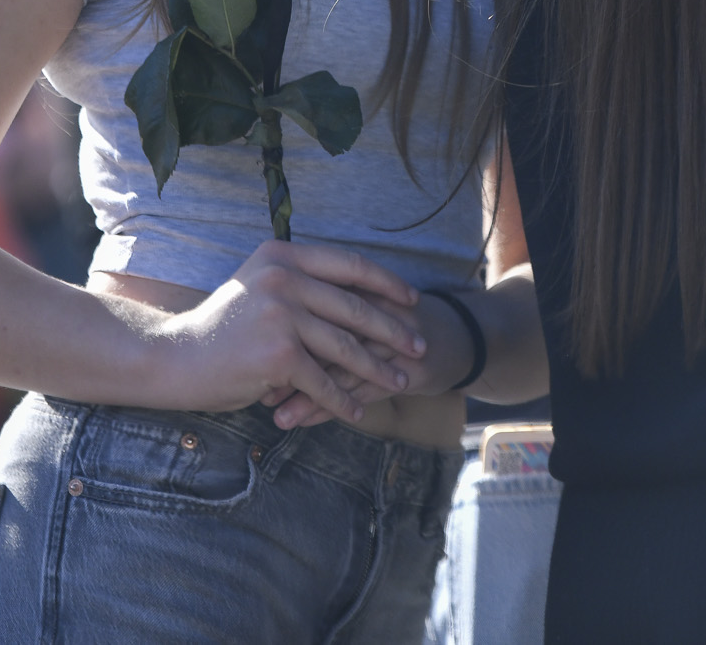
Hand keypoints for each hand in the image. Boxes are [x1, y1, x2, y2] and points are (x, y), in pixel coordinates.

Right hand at [143, 241, 427, 428]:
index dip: (386, 283)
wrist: (176, 358)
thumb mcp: (258, 286)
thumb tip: (356, 296)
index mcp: (283, 255)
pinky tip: (358, 411)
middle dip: (392, 330)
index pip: (350, 265)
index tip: (411, 300)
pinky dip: (343, 401)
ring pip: (346, 347)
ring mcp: (282, 315)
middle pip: (355, 307)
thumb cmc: (221, 328)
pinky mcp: (279, 354)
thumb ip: (298, 283)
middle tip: (419, 346)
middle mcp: (284, 278)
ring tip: (399, 382)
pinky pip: (323, 381)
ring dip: (377, 369)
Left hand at [270, 287, 483, 429]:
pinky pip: (364, 391)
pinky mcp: (410, 369)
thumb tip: (266, 319)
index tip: (248, 355)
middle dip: (289, 368)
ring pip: (342, 369)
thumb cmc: (397, 320)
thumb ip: (326, 303)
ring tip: (278, 415)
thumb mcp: (363, 302)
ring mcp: (396, 340)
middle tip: (258, 391)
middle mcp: (378, 309)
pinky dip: (334, 406)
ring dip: (307, 395)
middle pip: (325, 337)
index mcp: (361, 285)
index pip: (315, 305)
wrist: (457, 337)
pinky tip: (308, 421)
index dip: (280, 331)